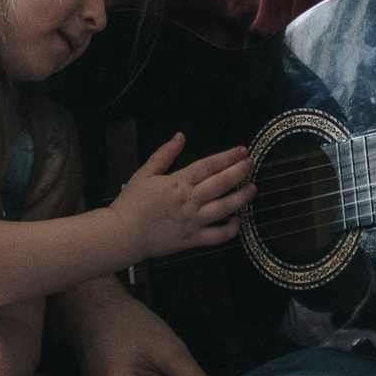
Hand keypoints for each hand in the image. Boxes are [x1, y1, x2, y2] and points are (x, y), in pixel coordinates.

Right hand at [110, 133, 252, 258]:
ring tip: (252, 189)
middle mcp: (189, 200)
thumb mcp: (144, 173)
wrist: (123, 234)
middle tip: (251, 164)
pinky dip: (231, 230)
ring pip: (225, 208)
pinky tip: (237, 221)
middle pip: (222, 183)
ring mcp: (193, 221)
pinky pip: (218, 236)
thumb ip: (164, 154)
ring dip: (242, 197)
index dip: (228, 157)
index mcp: (178, 182)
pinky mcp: (193, 239)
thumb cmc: (132, 203)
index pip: (209, 165)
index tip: (242, 151)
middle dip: (240, 172)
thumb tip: (180, 136)